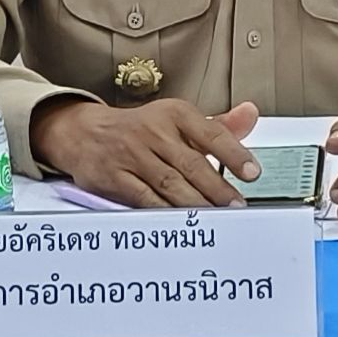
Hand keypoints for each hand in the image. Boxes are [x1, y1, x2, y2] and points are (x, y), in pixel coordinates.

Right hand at [32, 98, 259, 208]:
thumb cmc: (141, 129)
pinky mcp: (115, 177)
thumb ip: (218, 125)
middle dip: (218, 188)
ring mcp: (132, 154)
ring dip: (196, 204)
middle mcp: (154, 131)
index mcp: (175, 114)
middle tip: (237, 207)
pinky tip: (181, 222)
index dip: (234, 154)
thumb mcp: (178, 120)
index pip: (211, 133)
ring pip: (170, 183)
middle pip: (192, 163)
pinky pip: (144, 198)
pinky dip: (164, 212)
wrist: (85, 132)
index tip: (252, 173)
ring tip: (217, 219)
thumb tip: (251, 115)